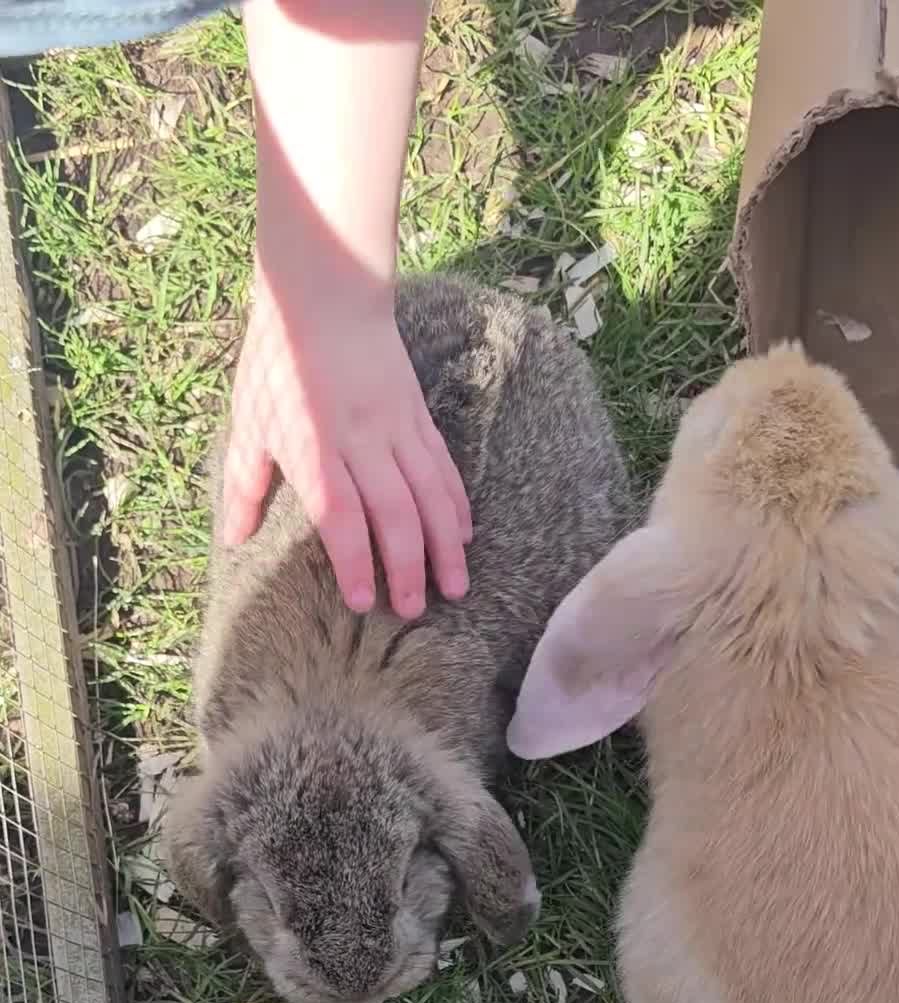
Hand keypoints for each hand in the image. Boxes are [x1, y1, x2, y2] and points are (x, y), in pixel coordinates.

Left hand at [223, 267, 471, 617]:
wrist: (323, 293)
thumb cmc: (277, 361)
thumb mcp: (250, 421)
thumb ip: (244, 484)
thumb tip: (232, 539)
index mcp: (313, 447)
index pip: (340, 515)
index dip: (355, 561)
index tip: (363, 602)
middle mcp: (360, 440)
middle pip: (393, 513)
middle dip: (407, 567)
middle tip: (415, 610)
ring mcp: (395, 426)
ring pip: (429, 494)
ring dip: (444, 545)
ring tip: (455, 586)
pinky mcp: (417, 414)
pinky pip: (442, 466)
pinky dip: (456, 503)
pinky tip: (464, 535)